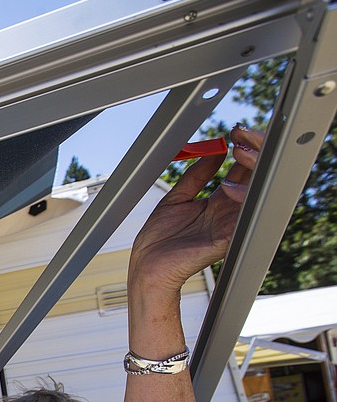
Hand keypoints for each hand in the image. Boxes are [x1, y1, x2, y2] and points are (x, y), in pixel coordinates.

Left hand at [129, 125, 262, 292]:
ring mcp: (228, 226)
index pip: (241, 173)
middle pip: (254, 179)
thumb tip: (213, 152)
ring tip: (241, 153)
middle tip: (244, 136)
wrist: (147, 268)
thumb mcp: (176, 199)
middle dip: (254, 154)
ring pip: (254, 194)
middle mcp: (227, 213)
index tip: (238, 133)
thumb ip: (195, 176)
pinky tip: (232, 185)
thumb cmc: (158, 241)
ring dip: (252, 171)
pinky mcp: (224, 240)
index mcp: (217, 204)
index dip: (244, 151)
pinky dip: (242, 200)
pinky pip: (242, 219)